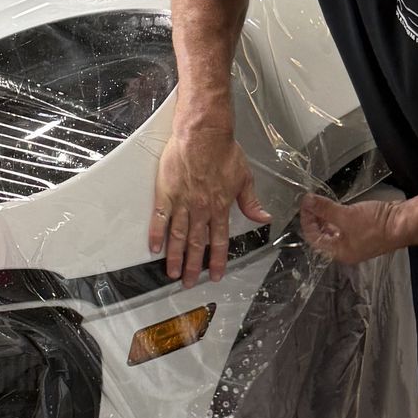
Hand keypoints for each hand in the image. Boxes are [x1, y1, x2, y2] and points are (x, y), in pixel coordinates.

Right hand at [149, 121, 270, 284]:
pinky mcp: (166, 193)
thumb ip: (251, 202)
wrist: (203, 135)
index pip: (219, 241)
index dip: (216, 260)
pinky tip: (154, 247)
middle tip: (189, 282)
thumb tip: (263, 217)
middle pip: (196, 244)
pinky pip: (160, 218)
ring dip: (175, 257)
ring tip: (172, 272)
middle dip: (193, 266)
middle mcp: (201, 209)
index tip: (215, 275)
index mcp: (220, 207)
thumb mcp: (245, 177)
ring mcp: (182, 203)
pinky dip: (157, 234)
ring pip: (178, 236)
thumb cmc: (223, 151)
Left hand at [298, 192, 413, 264]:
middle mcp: (346, 250)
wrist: (404, 223)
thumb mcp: (346, 215)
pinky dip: (337, 217)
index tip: (305, 205)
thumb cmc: (375, 225)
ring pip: (334, 231)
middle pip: (323, 236)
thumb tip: (307, 201)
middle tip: (311, 202)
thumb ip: (325, 209)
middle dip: (315, 219)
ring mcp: (356, 241)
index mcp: (340, 252)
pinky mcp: (364, 232)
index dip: (307, 221)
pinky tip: (335, 206)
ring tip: (320, 203)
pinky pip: (345, 226)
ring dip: (326, 217)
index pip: (314, 239)